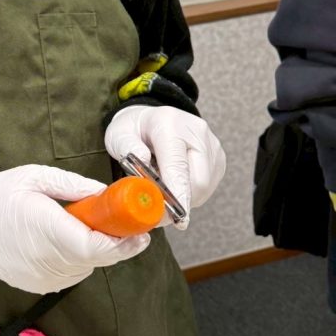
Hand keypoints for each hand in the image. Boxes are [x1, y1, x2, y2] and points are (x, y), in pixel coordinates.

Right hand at [0, 164, 150, 294]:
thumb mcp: (34, 177)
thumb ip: (72, 185)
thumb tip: (104, 192)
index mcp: (47, 230)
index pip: (95, 246)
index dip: (122, 242)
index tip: (139, 231)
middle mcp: (48, 260)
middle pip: (97, 259)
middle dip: (117, 244)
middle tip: (130, 227)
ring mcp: (44, 277)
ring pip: (87, 267)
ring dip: (96, 251)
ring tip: (89, 228)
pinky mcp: (40, 286)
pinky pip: (72, 273)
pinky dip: (79, 259)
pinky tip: (68, 241)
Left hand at [104, 105, 225, 223]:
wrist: (150, 119)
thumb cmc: (134, 129)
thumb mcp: (118, 134)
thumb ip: (126, 148)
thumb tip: (143, 168)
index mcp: (170, 124)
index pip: (177, 165)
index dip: (177, 194)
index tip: (174, 216)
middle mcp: (196, 132)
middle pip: (198, 180)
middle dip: (178, 201)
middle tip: (157, 208)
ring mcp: (211, 144)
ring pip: (204, 187)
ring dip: (183, 197)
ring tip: (163, 187)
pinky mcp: (218, 157)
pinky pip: (208, 186)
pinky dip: (190, 192)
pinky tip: (175, 182)